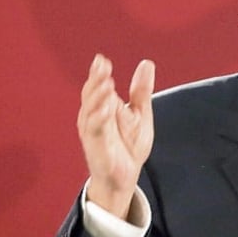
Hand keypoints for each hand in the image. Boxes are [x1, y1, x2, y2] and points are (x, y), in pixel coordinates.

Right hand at [76, 54, 155, 218]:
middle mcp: (94, 117)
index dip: (98, 72)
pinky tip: (105, 110)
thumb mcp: (139, 113)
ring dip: (97, 97)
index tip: (102, 59)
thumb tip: (147, 63)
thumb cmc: (128, 145)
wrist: (126, 177)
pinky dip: (99, 120)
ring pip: (91, 111)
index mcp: (103, 107)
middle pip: (91, 94)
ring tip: (106, 84)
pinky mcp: (97, 147)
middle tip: (102, 66)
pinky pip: (95, 132)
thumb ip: (141, 90)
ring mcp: (94, 132)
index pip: (98, 85)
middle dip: (96, 80)